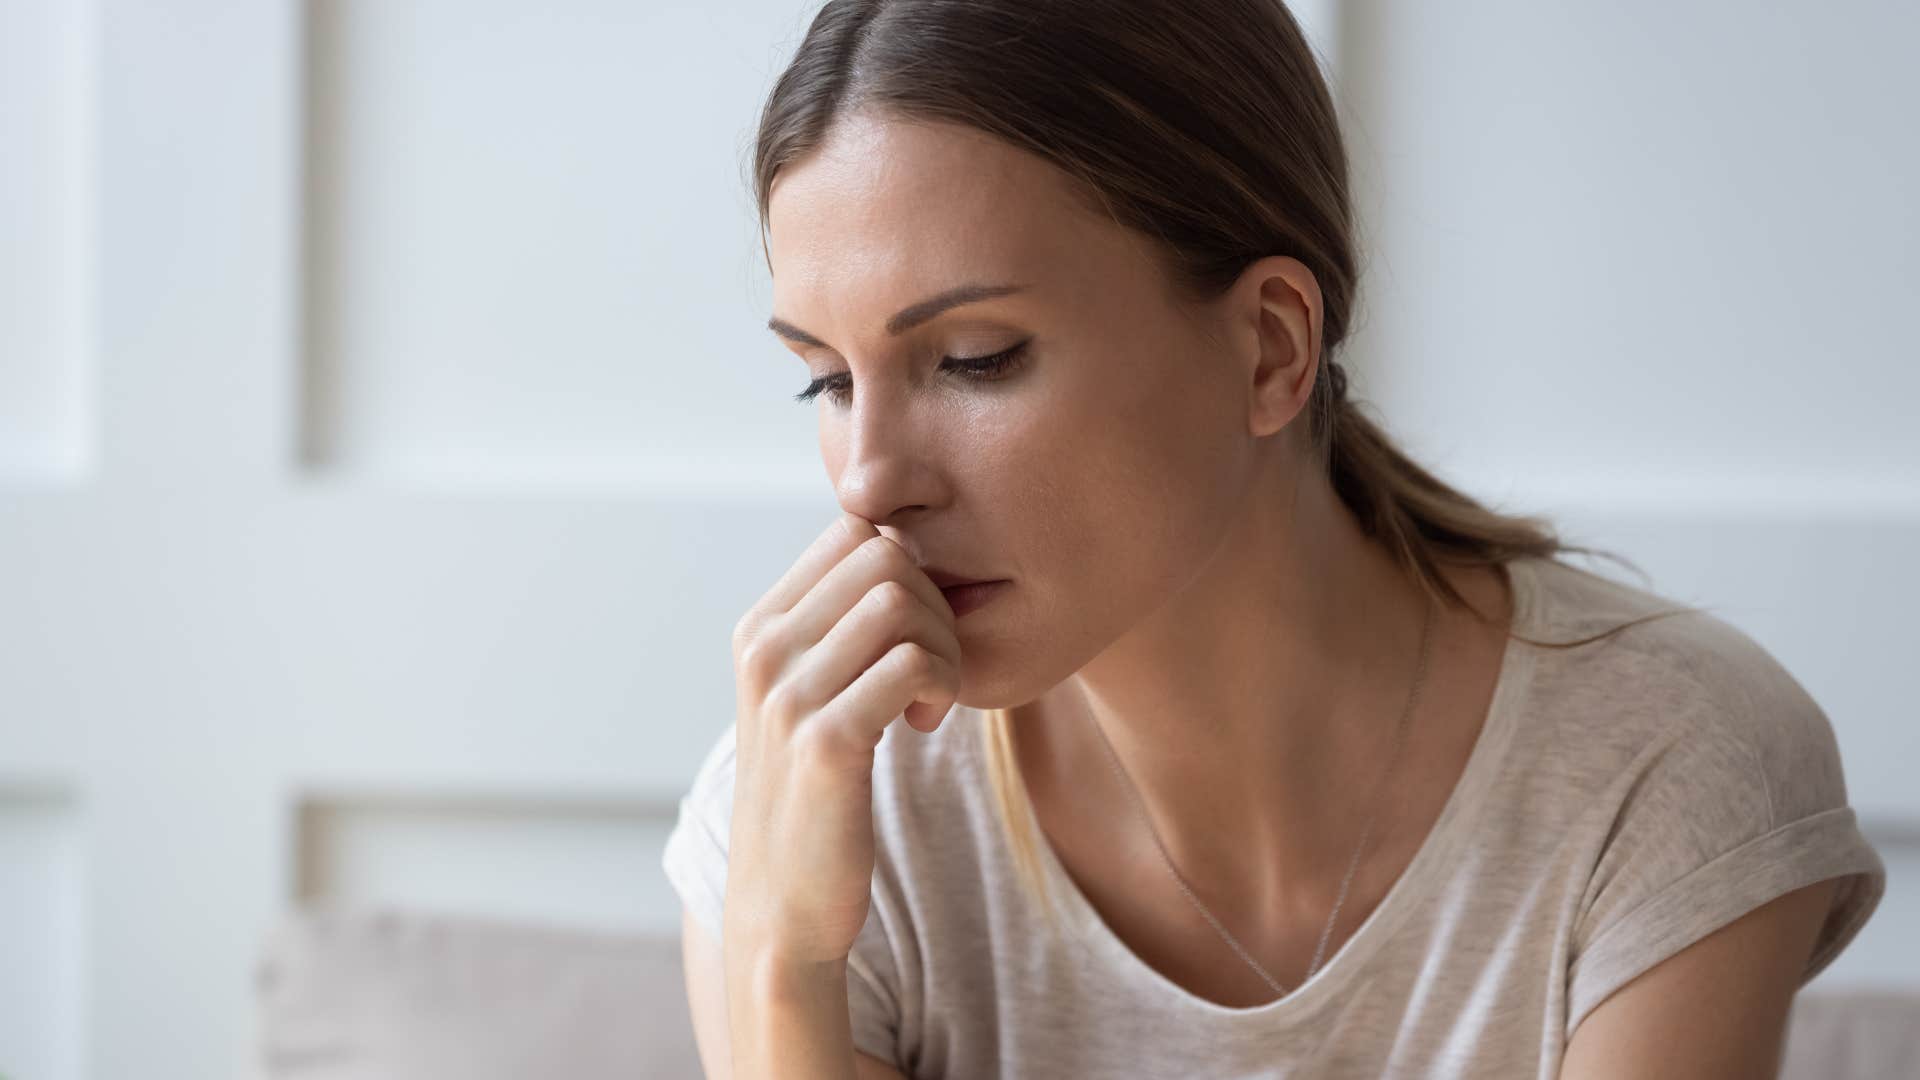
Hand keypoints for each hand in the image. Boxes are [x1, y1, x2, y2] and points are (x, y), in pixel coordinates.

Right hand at [723, 511, 961, 967]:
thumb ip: (837, 628)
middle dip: (935, 601)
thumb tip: (900, 549)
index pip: (852, 530)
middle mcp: (764, 649)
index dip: (909, 567)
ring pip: (901, 599)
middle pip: (883, 553)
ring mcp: (788, 695)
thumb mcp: (807, 695)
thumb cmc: (814, 793)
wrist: (783, 903)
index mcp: (760, 627)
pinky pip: (912, 663)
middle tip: (935, 668)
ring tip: (932, 698)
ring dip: (943, 645)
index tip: (913, 633)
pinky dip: (942, 685)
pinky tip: (926, 724)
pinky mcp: (827, 743)